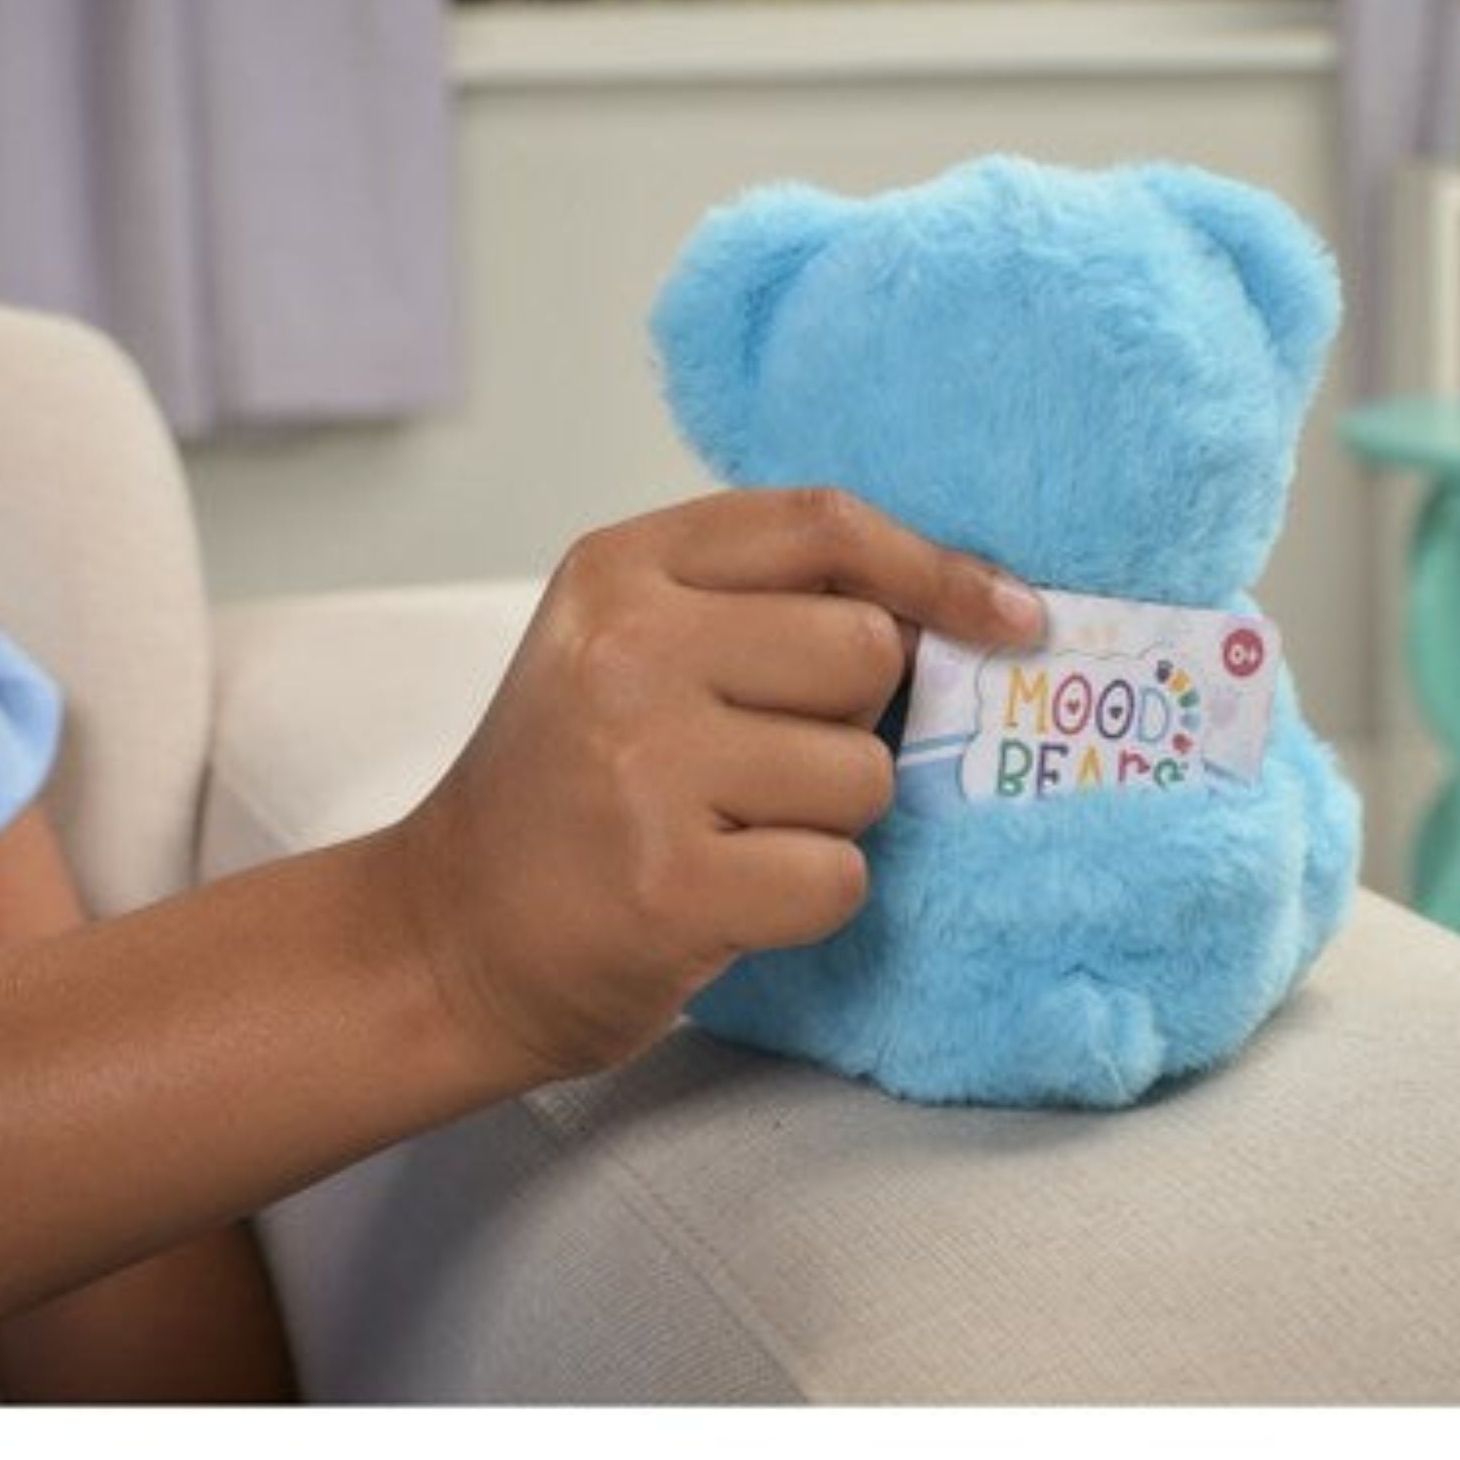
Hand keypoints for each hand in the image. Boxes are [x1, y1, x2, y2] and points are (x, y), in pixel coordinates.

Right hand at [391, 488, 1045, 1086]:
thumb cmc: (566, 791)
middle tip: (762, 767)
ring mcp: (645, 765)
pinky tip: (726, 898)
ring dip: (825, 820)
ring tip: (728, 835)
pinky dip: (807, 899)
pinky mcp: (670, 882)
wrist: (449, 934)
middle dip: (849, 721)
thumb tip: (952, 614)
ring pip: (864, 772)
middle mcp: (627, 650)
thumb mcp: (624, 649)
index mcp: (621, 571)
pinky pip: (840, 875)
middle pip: (865, 650)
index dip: (936, 568)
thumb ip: (756, 607)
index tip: (1010, 617)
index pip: (823, 526)